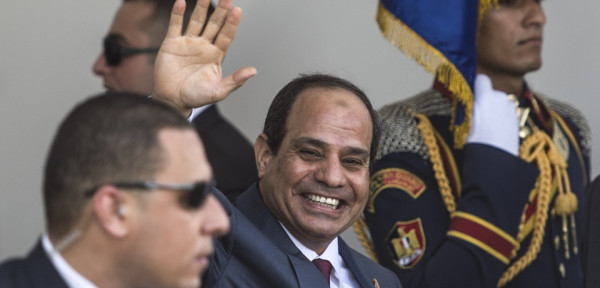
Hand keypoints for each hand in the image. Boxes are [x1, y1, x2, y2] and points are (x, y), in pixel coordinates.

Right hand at [153, 0, 256, 115]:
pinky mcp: (172, 43)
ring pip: (196, 21)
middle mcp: (204, 46)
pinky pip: (176, 25)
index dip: (232, 23)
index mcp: (216, 55)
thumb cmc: (196, 97)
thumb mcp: (218, 91)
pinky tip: (181, 2)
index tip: (237, 10)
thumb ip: (235, 81)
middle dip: (221, 10)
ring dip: (201, 7)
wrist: (172, 100)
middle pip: (214, 24)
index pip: (227, 35)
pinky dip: (177, 14)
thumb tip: (253, 71)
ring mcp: (188, 43)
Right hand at [466, 74, 518, 155]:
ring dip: (494, 108)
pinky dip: (501, 116)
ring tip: (487, 125)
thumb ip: (467, 103)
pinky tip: (496, 129)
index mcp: (486, 95)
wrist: (495, 156)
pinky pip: (506, 111)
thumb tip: (464, 95)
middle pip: (491, 91)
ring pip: (499, 102)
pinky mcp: (516, 117)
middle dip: (485, 99)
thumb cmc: (476, 139)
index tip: (471, 94)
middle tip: (477, 115)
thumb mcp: (465, 119)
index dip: (476, 85)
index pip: (481, 79)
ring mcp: (510, 107)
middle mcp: (500, 97)